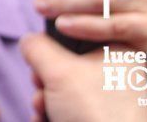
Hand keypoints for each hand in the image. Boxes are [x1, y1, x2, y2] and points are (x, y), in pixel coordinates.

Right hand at [21, 33, 146, 121]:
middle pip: (64, 62)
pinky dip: (51, 111)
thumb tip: (28, 42)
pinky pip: (67, 106)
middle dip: (44, 78)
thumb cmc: (95, 113)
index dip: (53, 43)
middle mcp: (116, 72)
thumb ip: (37, 47)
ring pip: (63, 86)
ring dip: (43, 97)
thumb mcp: (58, 70)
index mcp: (118, 51)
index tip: (42, 56)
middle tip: (42, 86)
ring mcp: (108, 98)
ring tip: (43, 108)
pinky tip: (44, 118)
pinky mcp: (97, 117)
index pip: (76, 33)